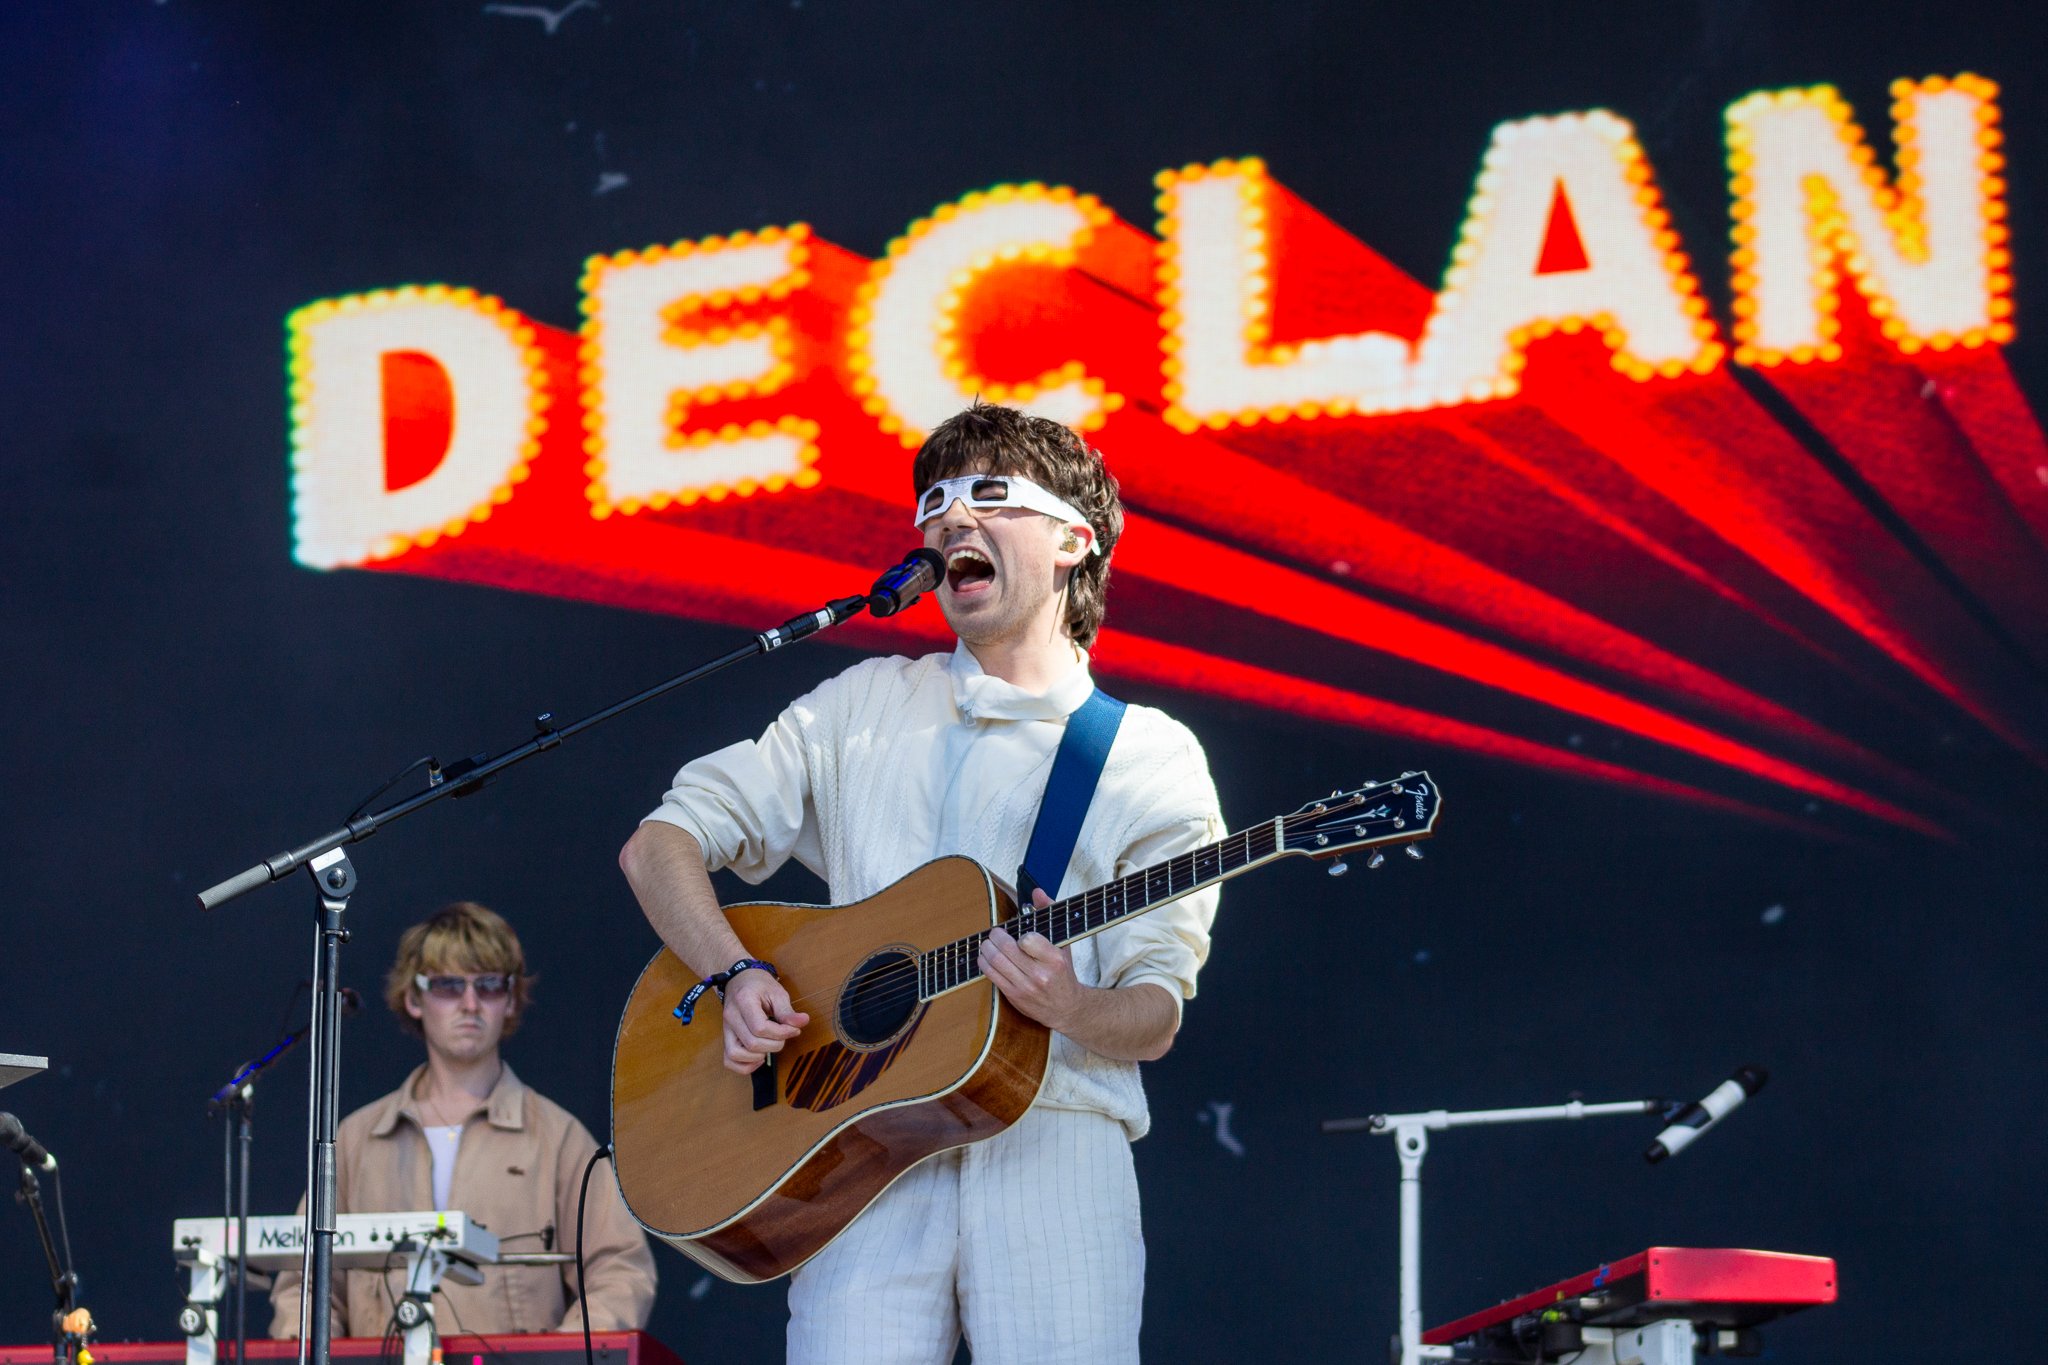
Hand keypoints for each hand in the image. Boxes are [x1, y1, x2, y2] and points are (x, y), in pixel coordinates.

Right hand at [721, 968, 809, 1074]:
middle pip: (751, 1043)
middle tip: (785, 1035)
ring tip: (770, 1045)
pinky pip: (729, 1060)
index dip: (781, 1033)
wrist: (741, 979)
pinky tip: (759, 1058)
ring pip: (736, 1054)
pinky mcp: (726, 1038)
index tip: (794, 1029)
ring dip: (758, 1056)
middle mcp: (731, 1017)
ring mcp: (726, 1029)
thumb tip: (803, 1022)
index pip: (760, 1028)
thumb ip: (787, 1011)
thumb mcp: (777, 993)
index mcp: (744, 1001)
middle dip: (774, 1044)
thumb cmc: (760, 985)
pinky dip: (744, 1065)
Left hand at [979, 890, 1083, 1030]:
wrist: (1066, 1007)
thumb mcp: (1063, 943)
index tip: (1019, 933)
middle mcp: (1040, 975)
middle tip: (995, 933)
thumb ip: (1049, 914)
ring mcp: (1025, 987)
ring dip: (986, 949)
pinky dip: (984, 963)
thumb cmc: (1063, 972)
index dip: (1019, 934)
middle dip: (995, 937)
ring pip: (995, 962)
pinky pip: (992, 976)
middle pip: (1006, 949)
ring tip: (988, 943)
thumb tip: (1037, 891)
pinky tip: (985, 957)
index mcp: (1054, 960)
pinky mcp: (1013, 996)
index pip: (1028, 940)